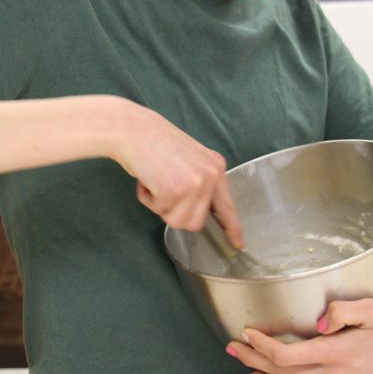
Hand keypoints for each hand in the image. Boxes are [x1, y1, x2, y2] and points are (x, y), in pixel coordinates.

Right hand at [113, 104, 242, 246]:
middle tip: (163, 188)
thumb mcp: (189, 160)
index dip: (232, 228)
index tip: (238, 244)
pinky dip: (148, 199)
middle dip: (175, 212)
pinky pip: (158, 211)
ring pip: (177, 221)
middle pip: (195, 222)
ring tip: (155, 181)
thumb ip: (199, 183)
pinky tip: (147, 179)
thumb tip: (198, 211)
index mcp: (216, 167)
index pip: (227, 206)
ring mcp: (195, 184)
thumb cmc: (154, 143)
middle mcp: (211, 175)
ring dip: (160, 206)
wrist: (134, 129)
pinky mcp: (175, 191)